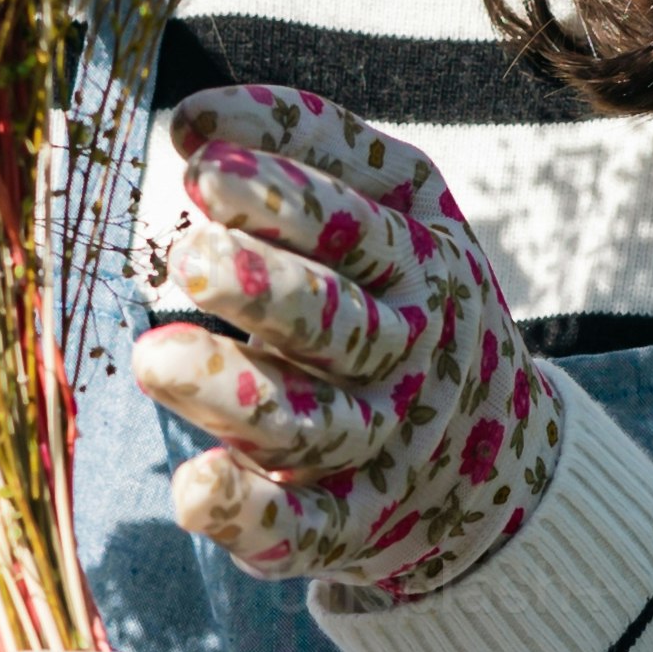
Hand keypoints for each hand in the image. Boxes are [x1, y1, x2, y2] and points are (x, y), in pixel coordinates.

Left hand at [127, 83, 565, 609]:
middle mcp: (406, 355)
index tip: (198, 163)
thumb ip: (313, 149)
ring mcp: (381, 445)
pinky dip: (252, 515)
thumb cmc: (408, 296)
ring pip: (315, 425)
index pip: (357, 226)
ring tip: (156, 359)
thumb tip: (190, 122)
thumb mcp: (402, 207)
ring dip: (240, 397)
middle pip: (341, 324)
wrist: (496, 456)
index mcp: (420, 265)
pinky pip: (305, 528)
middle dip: (267, 288)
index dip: (281, 195)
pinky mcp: (349, 523)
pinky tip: (193, 489)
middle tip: (189, 256)